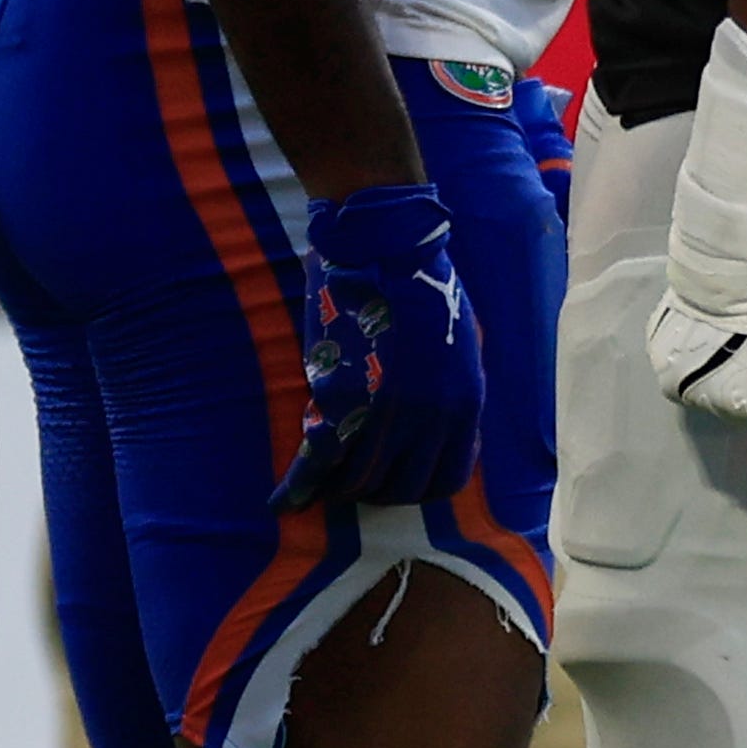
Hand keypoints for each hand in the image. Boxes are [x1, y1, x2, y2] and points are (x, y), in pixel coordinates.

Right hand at [279, 178, 482, 512]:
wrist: (385, 244)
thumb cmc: (423, 283)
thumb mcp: (457, 345)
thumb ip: (450, 390)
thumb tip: (438, 419)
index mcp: (465, 405)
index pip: (447, 479)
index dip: (418, 487)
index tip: (397, 482)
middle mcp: (431, 421)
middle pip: (401, 489)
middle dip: (376, 492)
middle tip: (354, 484)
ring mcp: (386, 416)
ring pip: (359, 482)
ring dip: (338, 489)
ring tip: (322, 486)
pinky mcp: (341, 403)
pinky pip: (317, 465)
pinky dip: (297, 489)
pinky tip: (281, 502)